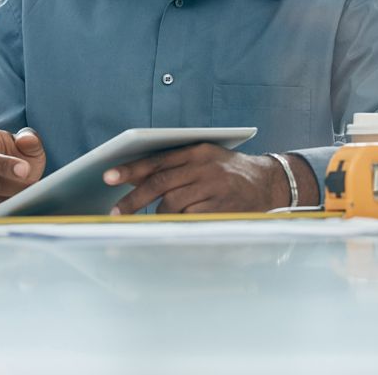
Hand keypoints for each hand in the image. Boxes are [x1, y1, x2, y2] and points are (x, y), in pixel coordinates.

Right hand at [0, 124, 46, 216]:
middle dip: (4, 165)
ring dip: (14, 187)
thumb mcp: (29, 148)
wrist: (13, 185)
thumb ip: (30, 140)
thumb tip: (26, 139)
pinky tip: (24, 200)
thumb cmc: (20, 159)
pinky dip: (12, 203)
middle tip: (24, 170)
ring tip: (31, 187)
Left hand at [105, 143, 288, 214]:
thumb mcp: (203, 159)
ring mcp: (214, 188)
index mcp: (196, 151)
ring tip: (155, 220)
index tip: (108, 176)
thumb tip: (134, 178)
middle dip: (133, 200)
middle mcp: (204, 167)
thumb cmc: (228, 172)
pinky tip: (176, 226)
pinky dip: (179, 224)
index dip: (130, 169)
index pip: (156, 160)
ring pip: (172, 204)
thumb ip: (173, 166)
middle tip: (116, 212)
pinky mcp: (222, 208)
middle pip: (159, 184)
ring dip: (159, 215)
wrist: (270, 183)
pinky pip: (189, 219)